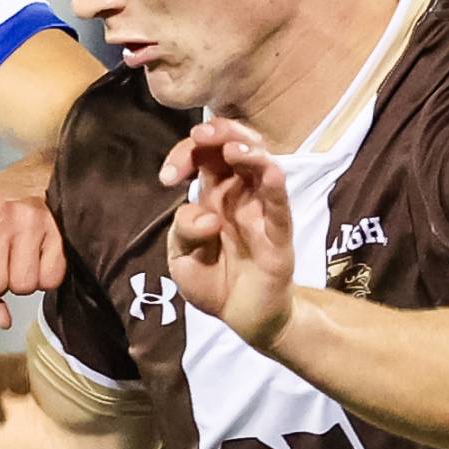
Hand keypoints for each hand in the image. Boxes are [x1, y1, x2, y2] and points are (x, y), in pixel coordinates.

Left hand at [0, 154, 64, 325]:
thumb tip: (1, 320)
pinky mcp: (57, 227)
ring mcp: (27, 218)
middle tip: (4, 258)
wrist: (35, 177)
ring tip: (23, 253)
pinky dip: (48, 274)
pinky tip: (41, 250)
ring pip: (23, 287)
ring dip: (25, 279)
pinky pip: (50, 279)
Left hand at [160, 118, 296, 345]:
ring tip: (231, 148)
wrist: (241, 316)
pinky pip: (280, 207)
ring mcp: (261, 211)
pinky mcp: (278, 235)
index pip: (204, 156)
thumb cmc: (213, 280)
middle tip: (201, 134)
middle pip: (236, 147)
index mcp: (214, 194)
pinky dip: (276, 187)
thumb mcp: (182, 258)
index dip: (186, 153)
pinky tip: (270, 172)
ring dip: (248, 151)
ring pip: (262, 168)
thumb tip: (208, 217)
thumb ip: (184, 232)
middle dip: (219, 133)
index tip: (168, 177)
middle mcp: (240, 195)